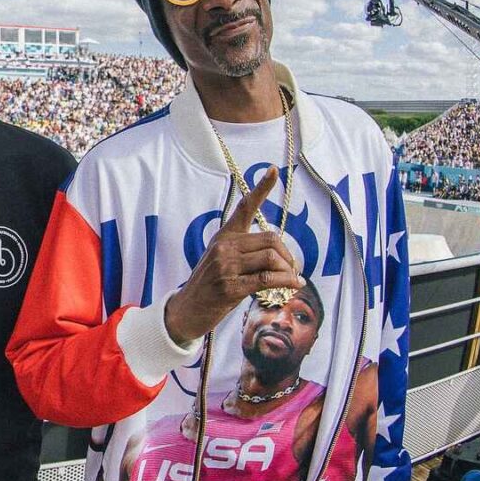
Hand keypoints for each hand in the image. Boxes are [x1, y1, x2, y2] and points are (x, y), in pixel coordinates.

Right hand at [164, 168, 301, 342]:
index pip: (244, 207)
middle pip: (271, 239)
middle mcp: (224, 247)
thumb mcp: (221, 261)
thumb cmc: (209, 286)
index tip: (274, 170)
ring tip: (292, 280)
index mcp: (223, 236)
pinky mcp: (230, 287)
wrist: (186, 310)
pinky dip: (286, 282)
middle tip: (293, 270)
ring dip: (289, 270)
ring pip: (272, 258)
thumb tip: (278, 256)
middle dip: (289, 255)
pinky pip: (267, 278)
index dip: (261, 188)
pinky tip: (294, 286)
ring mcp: (226, 266)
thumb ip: (244, 252)